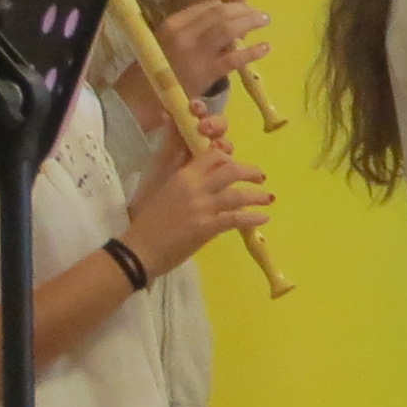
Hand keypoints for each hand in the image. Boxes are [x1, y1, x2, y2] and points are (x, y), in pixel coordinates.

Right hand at [125, 115, 272, 268]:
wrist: (138, 250)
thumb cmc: (147, 225)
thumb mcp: (165, 194)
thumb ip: (186, 185)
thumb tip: (208, 185)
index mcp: (182, 175)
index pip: (212, 156)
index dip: (229, 158)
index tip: (237, 163)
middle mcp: (193, 186)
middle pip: (230, 170)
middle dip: (250, 172)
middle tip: (260, 177)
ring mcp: (201, 206)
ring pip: (237, 194)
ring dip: (257, 196)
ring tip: (269, 198)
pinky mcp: (205, 227)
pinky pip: (236, 219)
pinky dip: (252, 218)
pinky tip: (263, 218)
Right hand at [154, 0, 270, 101]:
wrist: (143, 99)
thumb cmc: (158, 69)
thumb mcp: (167, 42)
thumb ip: (190, 29)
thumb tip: (222, 19)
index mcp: (173, 24)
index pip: (206, 6)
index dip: (227, 4)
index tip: (240, 7)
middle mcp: (184, 35)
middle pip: (219, 13)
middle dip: (242, 9)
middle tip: (258, 12)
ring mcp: (196, 54)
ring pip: (228, 30)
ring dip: (249, 22)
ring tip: (264, 21)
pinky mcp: (207, 73)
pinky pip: (234, 58)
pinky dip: (253, 51)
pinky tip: (265, 47)